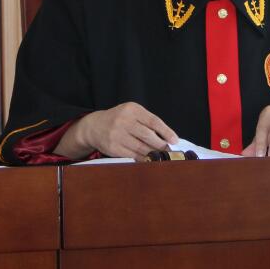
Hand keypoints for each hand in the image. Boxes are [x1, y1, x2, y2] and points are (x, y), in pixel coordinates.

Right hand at [55, 102, 179, 159]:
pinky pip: (132, 155)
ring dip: (153, 153)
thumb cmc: (119, 119)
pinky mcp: (113, 147)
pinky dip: (143, 159)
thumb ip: (147, 121)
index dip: (166, 132)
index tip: (175, 140)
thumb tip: (167, 137)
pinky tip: (149, 160)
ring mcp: (117, 135)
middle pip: (148, 135)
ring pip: (141, 147)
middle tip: (169, 150)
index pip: (153, 121)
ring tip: (161, 156)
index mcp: (132, 109)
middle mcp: (123, 120)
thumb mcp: (131, 113)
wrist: (94, 126)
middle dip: (161, 145)